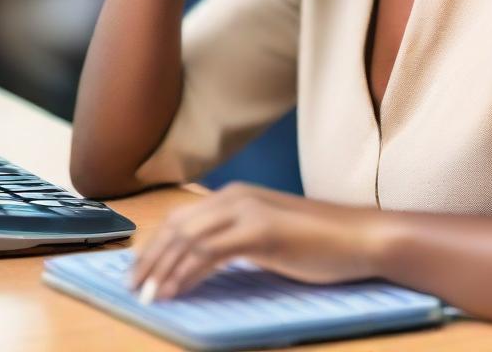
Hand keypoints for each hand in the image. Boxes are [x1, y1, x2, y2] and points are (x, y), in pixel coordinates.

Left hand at [129, 183, 382, 302]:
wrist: (358, 237)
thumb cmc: (317, 242)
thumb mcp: (267, 236)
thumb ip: (236, 239)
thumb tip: (200, 261)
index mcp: (236, 196)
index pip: (181, 218)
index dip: (154, 244)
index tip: (137, 270)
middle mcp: (236, 197)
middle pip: (177, 226)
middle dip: (150, 258)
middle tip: (133, 286)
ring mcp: (248, 211)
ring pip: (188, 238)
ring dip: (163, 269)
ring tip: (148, 295)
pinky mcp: (260, 232)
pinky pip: (209, 253)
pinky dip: (186, 273)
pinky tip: (175, 291)